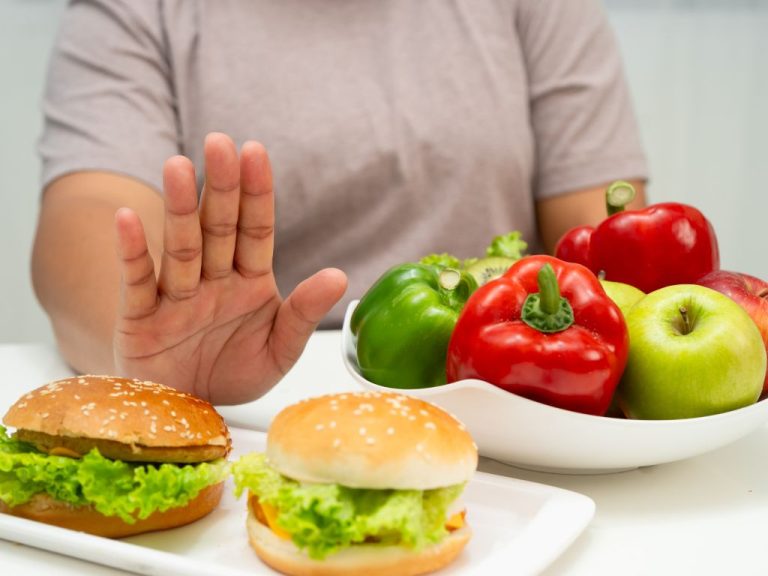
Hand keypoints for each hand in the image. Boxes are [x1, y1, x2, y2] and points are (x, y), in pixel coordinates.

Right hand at [113, 133, 346, 403]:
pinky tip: (128, 219)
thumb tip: (339, 275)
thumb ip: (305, 313)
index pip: (256, 229)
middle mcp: (213, 281)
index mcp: (250, 282)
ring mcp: (175, 297)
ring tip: (178, 166)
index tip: (256, 151)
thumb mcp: (281, 349)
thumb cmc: (235, 371)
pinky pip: (136, 282)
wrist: (188, 409)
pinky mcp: (141, 319)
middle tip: (219, 142)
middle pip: (218, 228)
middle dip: (220, 187)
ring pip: (180, 247)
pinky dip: (132, 253)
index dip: (257, 192)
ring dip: (178, 209)